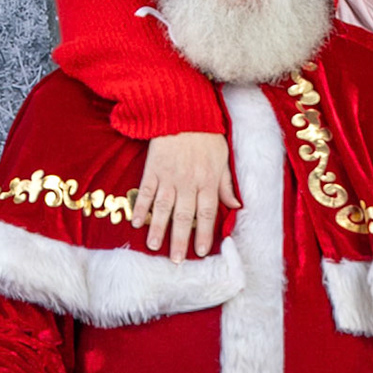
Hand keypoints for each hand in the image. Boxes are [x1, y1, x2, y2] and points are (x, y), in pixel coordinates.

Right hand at [135, 132, 238, 262]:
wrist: (183, 111)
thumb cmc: (206, 136)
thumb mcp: (223, 159)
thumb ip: (226, 185)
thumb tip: (236, 206)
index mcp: (208, 181)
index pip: (208, 213)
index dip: (205, 233)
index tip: (202, 252)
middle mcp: (189, 182)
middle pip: (185, 216)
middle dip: (181, 240)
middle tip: (176, 261)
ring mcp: (169, 176)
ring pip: (164, 208)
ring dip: (158, 229)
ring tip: (154, 247)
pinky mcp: (153, 168)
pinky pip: (146, 191)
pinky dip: (141, 207)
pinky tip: (136, 222)